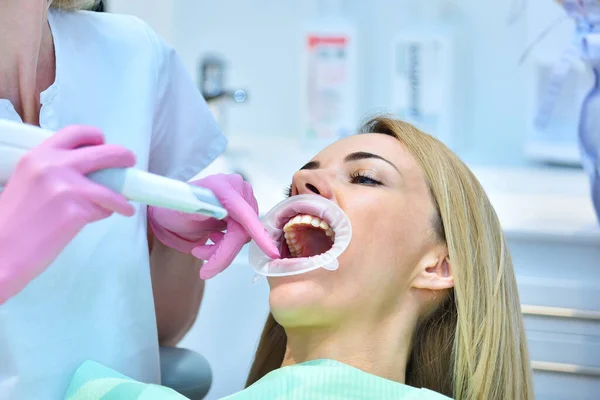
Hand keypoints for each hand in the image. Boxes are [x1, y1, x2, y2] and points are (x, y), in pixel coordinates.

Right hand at [0, 125, 135, 302]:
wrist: (1, 253)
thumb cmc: (13, 223)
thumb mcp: (27, 183)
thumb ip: (53, 172)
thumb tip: (88, 173)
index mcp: (37, 156)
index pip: (75, 133)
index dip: (95, 137)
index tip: (104, 144)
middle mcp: (53, 166)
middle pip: (104, 153)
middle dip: (123, 157)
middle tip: (130, 163)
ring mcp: (67, 188)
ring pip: (110, 186)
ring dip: (121, 195)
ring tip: (125, 205)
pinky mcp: (77, 211)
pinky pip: (105, 208)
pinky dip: (109, 212)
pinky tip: (109, 216)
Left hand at [148, 173, 278, 278]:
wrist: (174, 210)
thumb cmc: (173, 209)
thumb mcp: (178, 211)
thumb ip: (197, 210)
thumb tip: (217, 213)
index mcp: (223, 186)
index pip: (244, 214)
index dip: (258, 234)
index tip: (271, 252)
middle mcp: (238, 189)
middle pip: (244, 230)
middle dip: (224, 252)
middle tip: (205, 268)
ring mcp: (243, 199)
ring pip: (244, 236)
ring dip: (224, 250)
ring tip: (202, 249)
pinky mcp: (245, 209)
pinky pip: (243, 234)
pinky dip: (227, 245)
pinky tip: (213, 240)